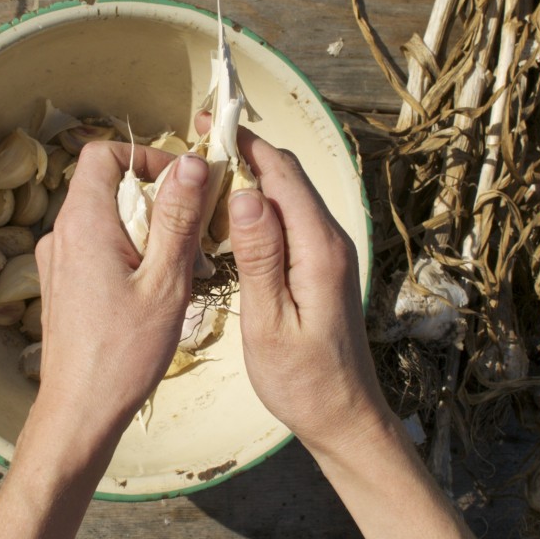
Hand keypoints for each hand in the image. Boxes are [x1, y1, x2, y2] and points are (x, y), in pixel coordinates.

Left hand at [0, 142, 208, 538]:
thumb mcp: (165, 281)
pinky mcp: (62, 284)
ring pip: (106, 219)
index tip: (182, 183)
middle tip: (191, 231)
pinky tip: (153, 290)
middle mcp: (61, 235)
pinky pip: (97, 248)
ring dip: (145, 229)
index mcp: (83, 223)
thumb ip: (177, 217)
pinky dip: (128, 253)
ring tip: (178, 267)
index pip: (104, 153)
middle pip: (109, 186)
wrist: (79, 410)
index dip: (145, 156)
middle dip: (155, 198)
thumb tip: (190, 163)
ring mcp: (57, 261)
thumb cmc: (123, 353)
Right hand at [194, 113, 389, 455]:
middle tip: (195, 146)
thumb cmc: (303, 380)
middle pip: (288, 177)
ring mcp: (329, 253)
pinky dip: (258, 208)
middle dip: (245, 153)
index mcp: (319, 248)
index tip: (207, 121)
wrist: (344, 417)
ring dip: (250, 180)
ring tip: (203, 177)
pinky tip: (228, 220)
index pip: (283, 174)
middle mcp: (331, 241)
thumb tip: (245, 193)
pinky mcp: (322, 267)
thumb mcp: (270, 322)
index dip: (245, 142)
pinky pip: (289, 221)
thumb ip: (260, 257)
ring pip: (288, 197)